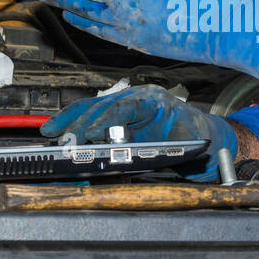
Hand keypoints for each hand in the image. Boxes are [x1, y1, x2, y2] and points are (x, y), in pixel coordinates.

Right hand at [41, 85, 237, 180]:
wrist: (208, 137)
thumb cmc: (200, 141)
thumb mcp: (188, 148)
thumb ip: (164, 153)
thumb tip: (134, 160)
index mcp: (155, 101)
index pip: (122, 107)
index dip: (101, 120)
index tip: (86, 133)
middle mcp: (139, 98)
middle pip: (102, 105)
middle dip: (78, 121)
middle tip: (59, 136)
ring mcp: (129, 104)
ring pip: (94, 106)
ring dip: (70, 118)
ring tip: (50, 130)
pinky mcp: (123, 114)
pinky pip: (96, 114)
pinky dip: (77, 121)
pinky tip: (61, 128)